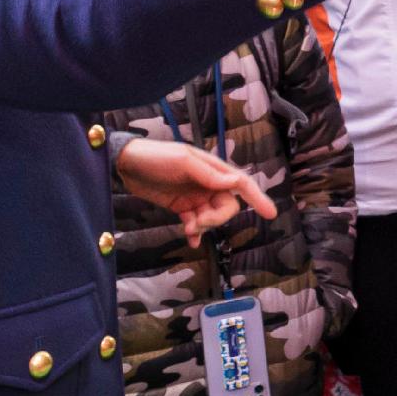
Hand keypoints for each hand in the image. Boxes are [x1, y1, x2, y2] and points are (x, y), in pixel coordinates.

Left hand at [116, 138, 279, 234]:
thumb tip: (236, 182)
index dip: (258, 198)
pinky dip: (196, 233)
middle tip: (198, 223)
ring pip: (212, 217)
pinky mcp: (181, 207)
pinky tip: (190, 238)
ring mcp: (195, 196)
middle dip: (217, 219)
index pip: (242, 183)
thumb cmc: (156, 157)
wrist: (125, 164)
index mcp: (213, 169)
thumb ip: (209, 174)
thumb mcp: (183, 161)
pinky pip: (196, 223)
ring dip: (204, 227)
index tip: (270, 214)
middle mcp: (208, 184)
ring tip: (187, 228)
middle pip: (227, 207)